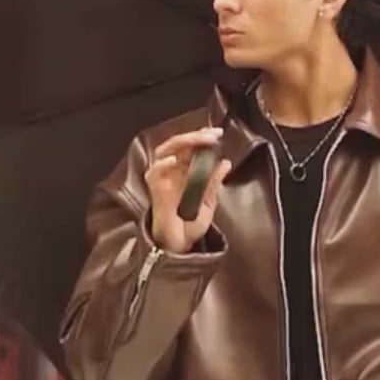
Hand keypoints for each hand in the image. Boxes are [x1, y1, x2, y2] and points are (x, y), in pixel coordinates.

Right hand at [145, 128, 231, 254]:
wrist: (180, 246)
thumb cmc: (190, 225)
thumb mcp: (209, 202)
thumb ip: (214, 183)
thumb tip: (225, 163)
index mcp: (185, 173)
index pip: (191, 148)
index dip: (202, 138)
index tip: (217, 134)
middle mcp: (173, 172)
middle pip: (179, 145)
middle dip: (196, 137)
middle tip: (213, 135)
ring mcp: (163, 179)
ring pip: (166, 151)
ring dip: (182, 143)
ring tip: (198, 140)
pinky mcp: (155, 190)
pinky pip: (155, 173)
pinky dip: (163, 165)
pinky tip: (174, 160)